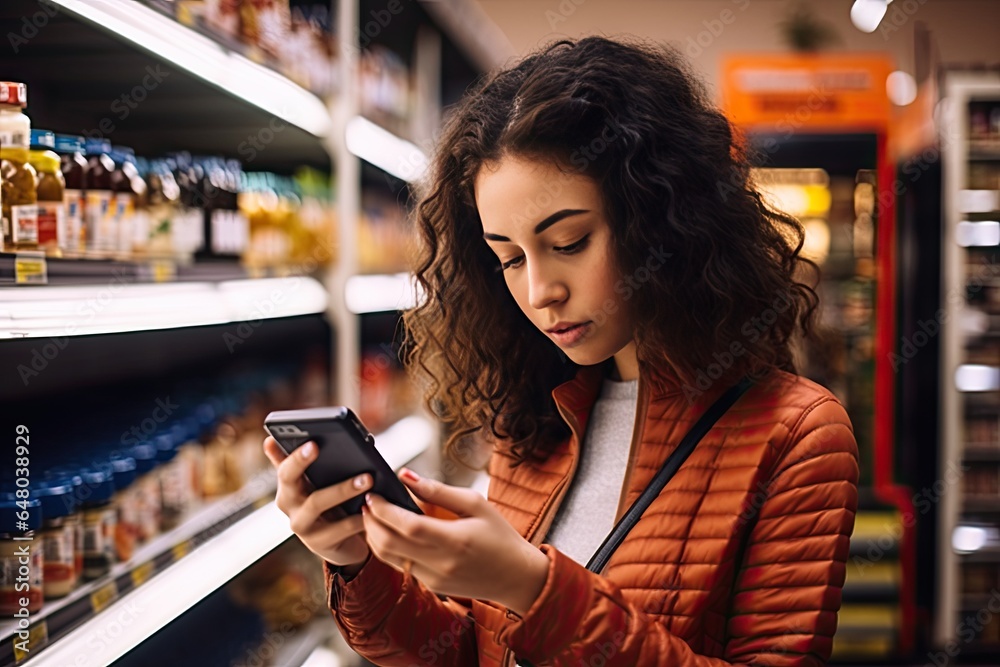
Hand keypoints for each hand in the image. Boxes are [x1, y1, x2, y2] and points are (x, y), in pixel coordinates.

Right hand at [262, 436, 371, 568]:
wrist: (341, 544)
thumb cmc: (329, 505)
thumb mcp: (314, 483)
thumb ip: (297, 463)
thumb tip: (268, 441)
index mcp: (288, 487)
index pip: (284, 468)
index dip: (294, 456)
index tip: (310, 442)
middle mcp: (289, 505)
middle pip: (291, 482)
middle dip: (304, 463)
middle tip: (322, 447)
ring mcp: (302, 526)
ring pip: (316, 503)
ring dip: (342, 489)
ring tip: (367, 479)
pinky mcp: (320, 544)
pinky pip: (338, 530)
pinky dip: (356, 518)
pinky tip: (371, 508)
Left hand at [362, 469, 549, 615]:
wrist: (516, 576)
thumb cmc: (500, 535)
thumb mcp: (475, 504)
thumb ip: (438, 491)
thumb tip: (405, 475)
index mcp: (454, 541)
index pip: (407, 526)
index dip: (384, 510)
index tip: (373, 495)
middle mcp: (441, 563)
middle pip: (389, 545)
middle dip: (371, 522)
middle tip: (366, 503)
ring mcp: (434, 578)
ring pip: (388, 558)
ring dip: (374, 536)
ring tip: (373, 515)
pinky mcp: (431, 585)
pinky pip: (400, 565)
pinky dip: (388, 548)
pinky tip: (389, 532)